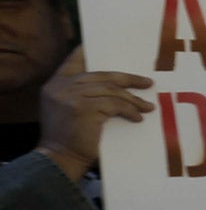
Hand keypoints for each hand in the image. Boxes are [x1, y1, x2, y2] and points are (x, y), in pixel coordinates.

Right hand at [37, 48, 152, 179]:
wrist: (59, 159)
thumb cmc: (68, 139)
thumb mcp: (67, 110)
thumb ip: (80, 94)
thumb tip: (112, 86)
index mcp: (55, 85)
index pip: (73, 62)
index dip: (88, 54)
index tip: (107, 50)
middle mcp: (61, 86)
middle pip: (102, 75)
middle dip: (128, 79)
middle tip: (147, 83)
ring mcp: (72, 96)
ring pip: (112, 91)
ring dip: (133, 99)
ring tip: (147, 107)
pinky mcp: (84, 108)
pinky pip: (115, 105)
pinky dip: (130, 111)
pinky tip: (137, 118)